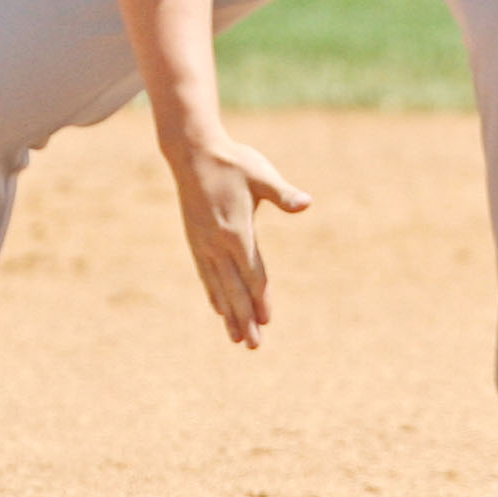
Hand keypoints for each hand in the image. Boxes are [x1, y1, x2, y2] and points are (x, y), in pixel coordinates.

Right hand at [162, 134, 311, 348]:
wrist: (191, 151)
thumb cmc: (232, 161)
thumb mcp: (260, 173)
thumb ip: (282, 193)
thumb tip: (306, 203)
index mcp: (236, 230)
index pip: (252, 272)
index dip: (260, 298)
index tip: (266, 321)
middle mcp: (217, 242)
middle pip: (234, 288)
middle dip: (244, 318)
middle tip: (254, 345)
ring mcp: (203, 243)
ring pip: (218, 286)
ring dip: (228, 314)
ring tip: (237, 339)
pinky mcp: (195, 239)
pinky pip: (205, 274)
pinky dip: (213, 293)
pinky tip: (218, 309)